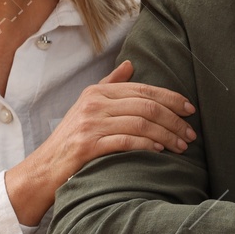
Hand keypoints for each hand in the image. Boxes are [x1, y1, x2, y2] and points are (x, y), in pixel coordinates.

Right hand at [5, 60, 195, 224]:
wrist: (43, 169)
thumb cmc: (70, 140)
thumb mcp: (87, 106)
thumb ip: (110, 85)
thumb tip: (130, 64)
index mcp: (97, 92)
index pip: (143, 90)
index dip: (171, 98)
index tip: (190, 109)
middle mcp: (94, 104)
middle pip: (146, 106)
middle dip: (174, 119)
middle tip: (191, 133)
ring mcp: (90, 124)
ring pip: (141, 123)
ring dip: (167, 134)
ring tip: (181, 145)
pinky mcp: (88, 145)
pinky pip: (126, 141)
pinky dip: (147, 144)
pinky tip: (160, 150)